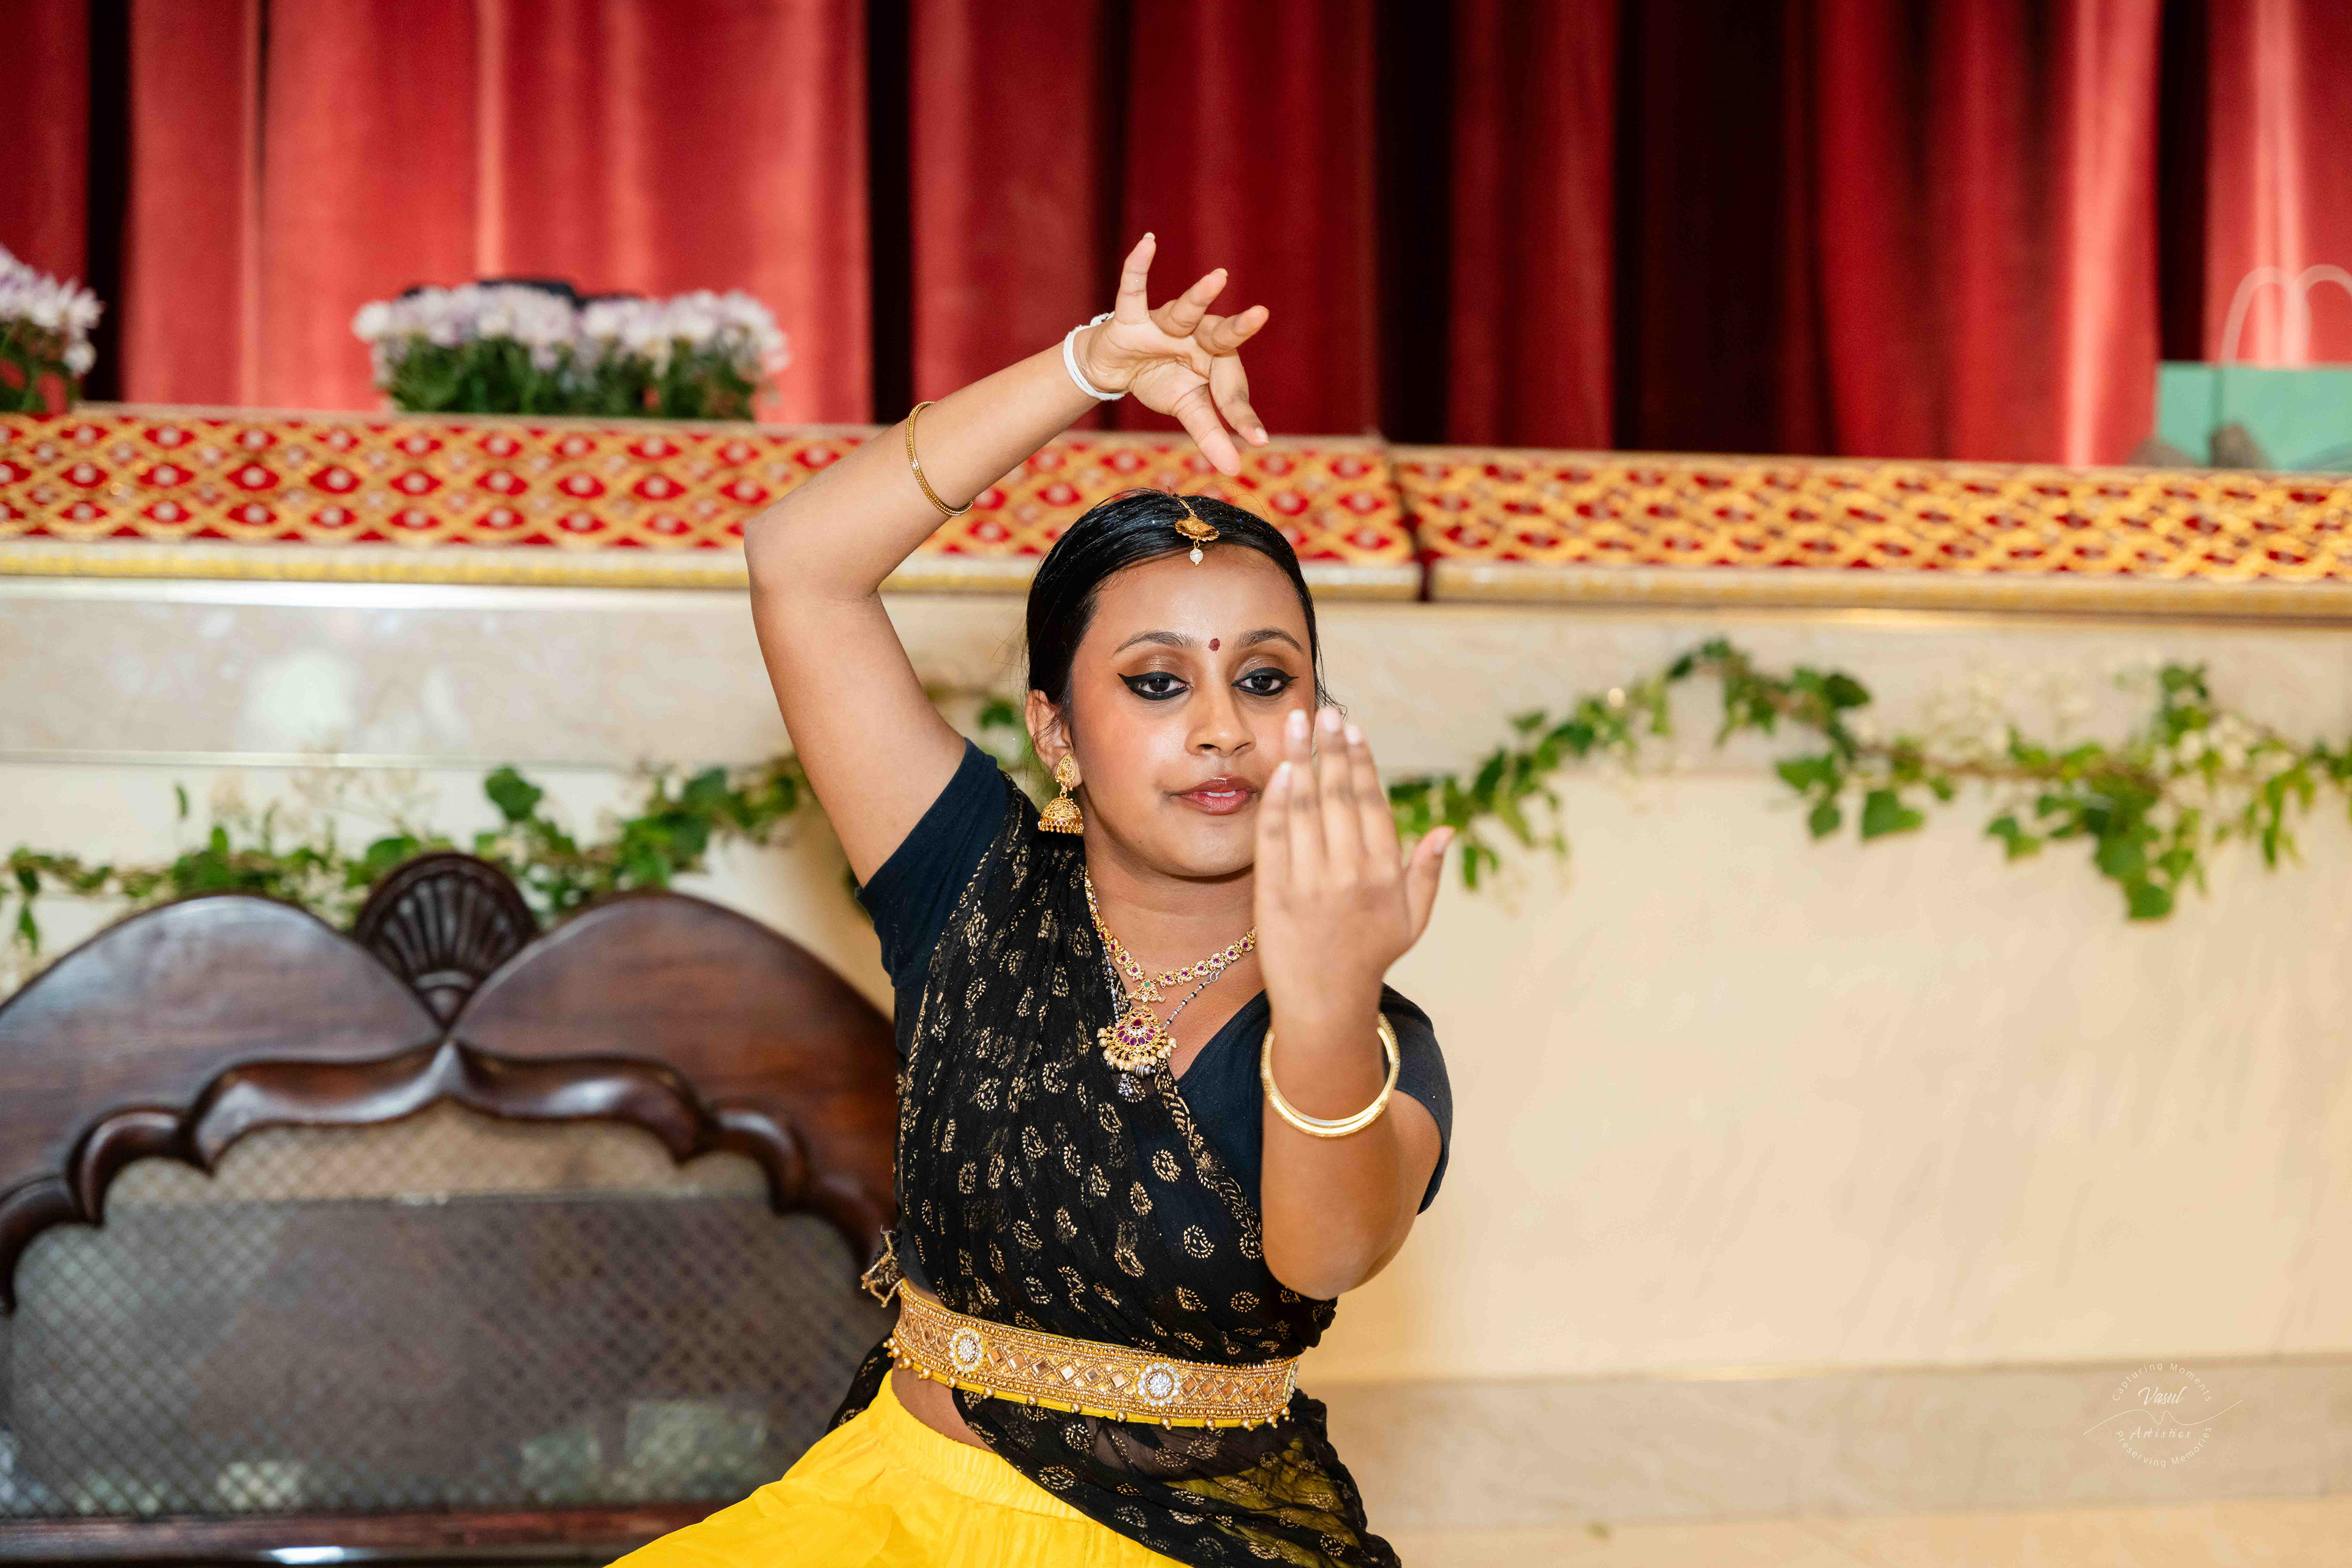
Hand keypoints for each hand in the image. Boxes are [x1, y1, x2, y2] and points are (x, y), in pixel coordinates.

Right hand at [1073, 233, 1270, 475]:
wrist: (1115, 368)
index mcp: (1214, 358)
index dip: (1241, 415)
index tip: (1257, 440)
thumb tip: (1235, 470)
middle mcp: (1196, 335)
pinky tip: (1148, 243)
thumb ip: (1211, 435)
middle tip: (1260, 314)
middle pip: (1220, 333)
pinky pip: (1134, 288)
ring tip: (1218, 276)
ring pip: (1184, 309)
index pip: (1231, 387)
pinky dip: (1138, 266)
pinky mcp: (1132, 317)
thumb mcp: (1187, 409)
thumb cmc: (1161, 380)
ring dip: (1198, 294)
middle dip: (1238, 327)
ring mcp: (1165, 323)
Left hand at [1254, 707, 1453, 1031]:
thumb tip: (1446, 829)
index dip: (1362, 762)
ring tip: (1294, 723)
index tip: (1353, 728)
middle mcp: (1348, 874)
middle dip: (1330, 748)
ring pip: (1304, 808)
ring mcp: (1309, 882)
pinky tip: (1279, 770)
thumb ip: (1427, 872)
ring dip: (1299, 760)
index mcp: (1384, 874)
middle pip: (1338, 796)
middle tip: (1323, 710)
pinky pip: (1273, 837)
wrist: (1324, 1003)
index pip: (1372, 803)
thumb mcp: (1412, 919)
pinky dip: (1275, 801)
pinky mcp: (1274, 893)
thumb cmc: (1371, 956)